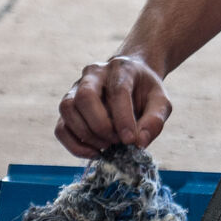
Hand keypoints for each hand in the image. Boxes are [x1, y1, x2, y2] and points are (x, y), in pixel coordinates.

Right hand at [55, 55, 170, 157]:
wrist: (132, 80)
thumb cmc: (145, 92)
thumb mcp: (160, 101)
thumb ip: (155, 120)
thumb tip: (139, 143)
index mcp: (121, 67)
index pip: (117, 90)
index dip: (123, 118)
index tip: (130, 140)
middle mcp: (94, 73)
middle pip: (85, 96)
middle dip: (100, 125)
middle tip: (117, 142)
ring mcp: (76, 88)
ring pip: (68, 109)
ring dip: (86, 134)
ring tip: (107, 146)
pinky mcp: (68, 107)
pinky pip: (61, 127)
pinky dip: (74, 145)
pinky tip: (94, 152)